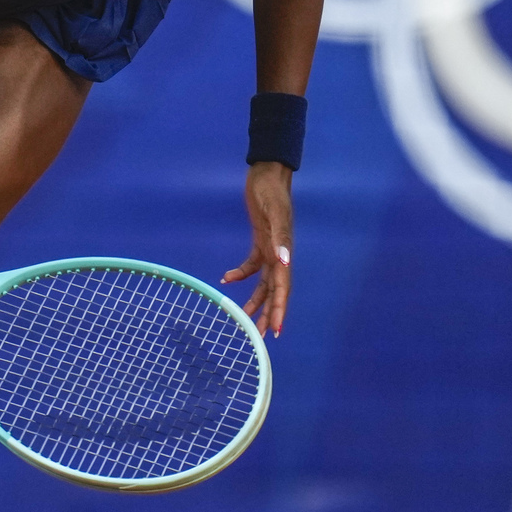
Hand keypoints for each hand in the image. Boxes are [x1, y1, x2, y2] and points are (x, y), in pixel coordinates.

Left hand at [221, 161, 292, 334]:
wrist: (267, 174)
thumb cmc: (272, 192)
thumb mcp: (276, 213)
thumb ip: (280, 238)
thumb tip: (285, 262)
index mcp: (284, 252)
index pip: (283, 287)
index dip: (280, 309)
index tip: (275, 330)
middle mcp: (279, 254)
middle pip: (274, 291)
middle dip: (269, 314)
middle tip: (260, 336)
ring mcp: (270, 248)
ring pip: (264, 283)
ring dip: (255, 301)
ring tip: (244, 320)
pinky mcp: (261, 241)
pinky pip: (252, 264)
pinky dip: (240, 274)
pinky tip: (226, 279)